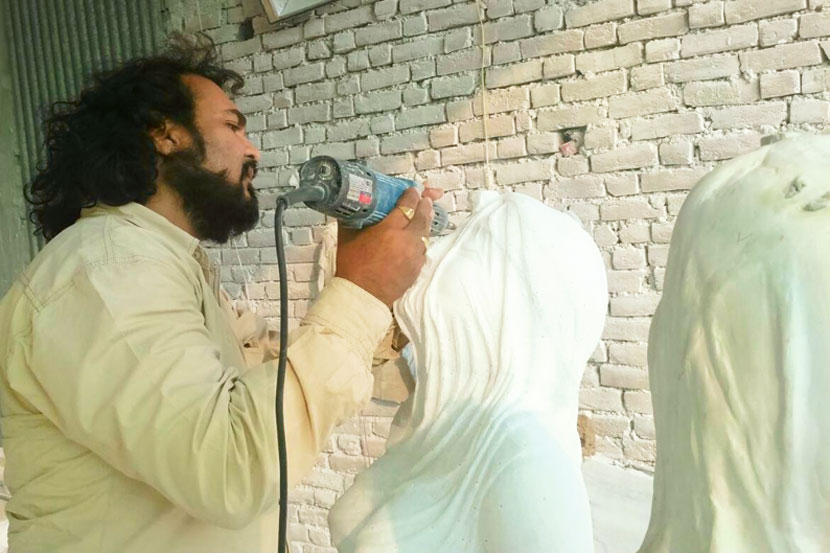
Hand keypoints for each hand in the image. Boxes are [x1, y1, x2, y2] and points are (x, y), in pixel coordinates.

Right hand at [336, 186, 442, 306]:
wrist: (363, 296)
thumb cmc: (353, 266)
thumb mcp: (348, 238)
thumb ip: (354, 220)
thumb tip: (353, 208)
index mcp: (390, 229)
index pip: (407, 206)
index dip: (412, 195)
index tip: (413, 190)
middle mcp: (407, 240)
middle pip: (422, 217)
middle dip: (425, 205)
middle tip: (427, 197)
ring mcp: (415, 255)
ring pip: (426, 234)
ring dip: (426, 223)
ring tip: (425, 215)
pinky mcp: (417, 269)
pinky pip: (424, 250)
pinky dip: (423, 241)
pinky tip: (419, 239)